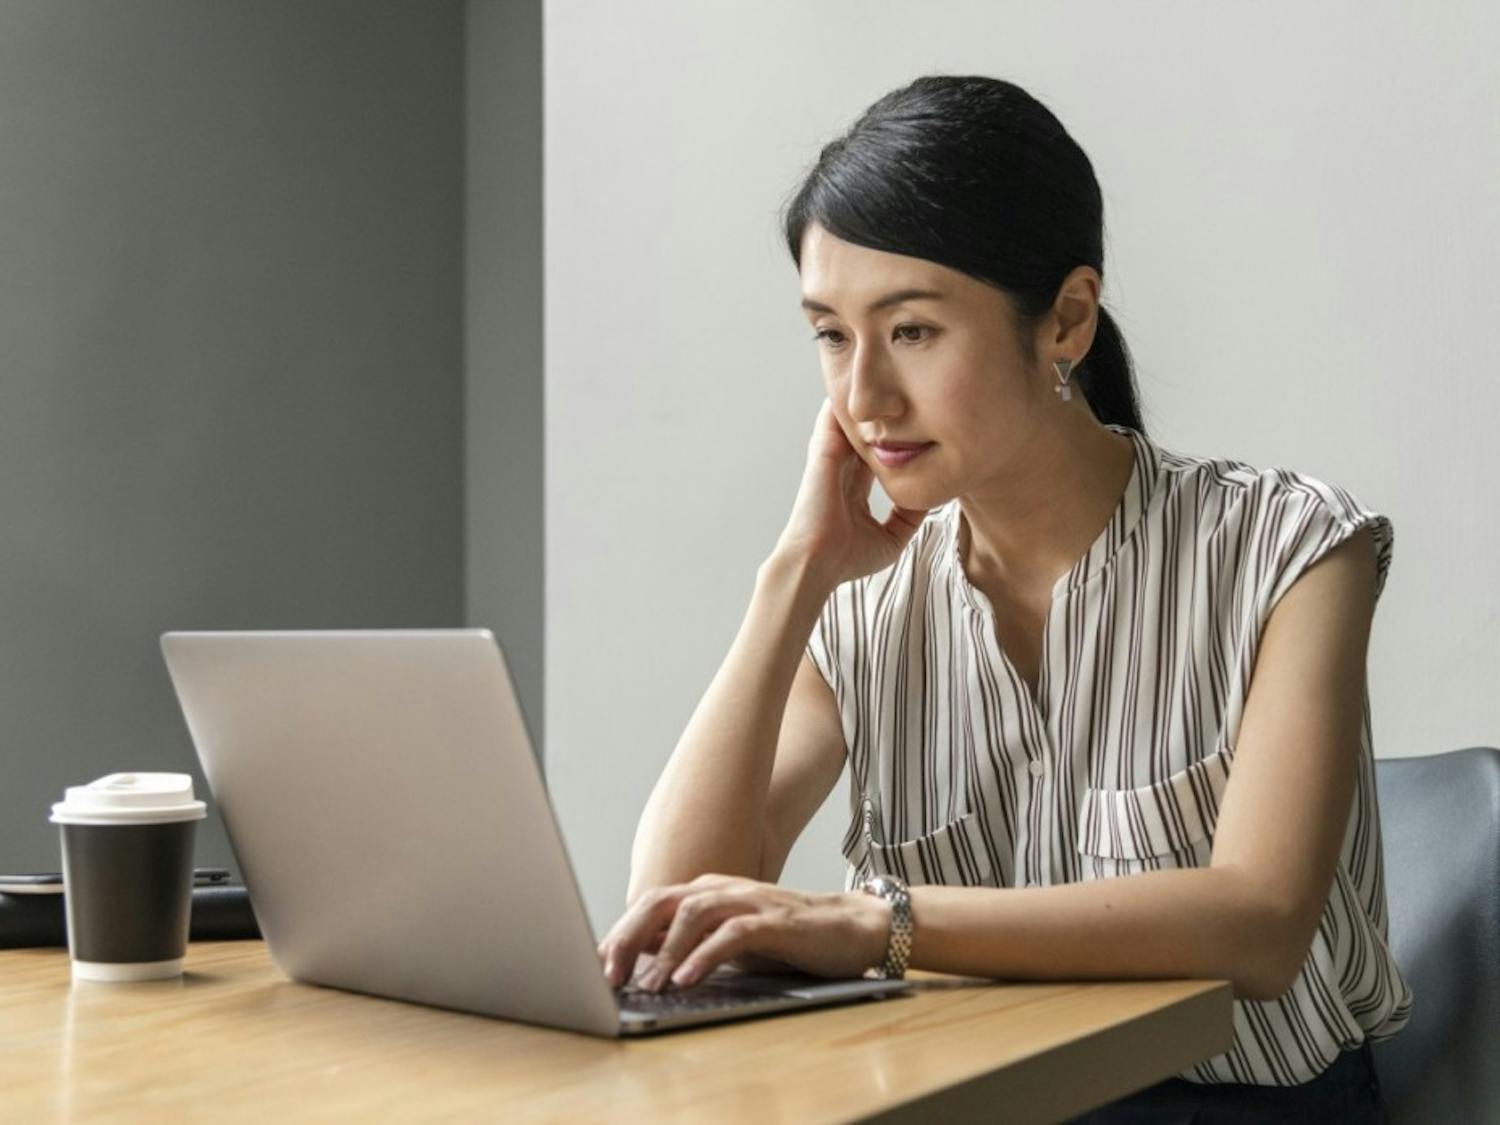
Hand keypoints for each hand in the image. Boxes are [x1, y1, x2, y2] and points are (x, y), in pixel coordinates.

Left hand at [596, 873, 890, 990]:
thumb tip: (644, 968)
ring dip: (663, 951)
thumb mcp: (731, 943)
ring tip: (647, 984)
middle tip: (606, 973)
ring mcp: (748, 901)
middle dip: (628, 937)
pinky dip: (704, 955)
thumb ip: (694, 946)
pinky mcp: (774, 921)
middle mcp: (722, 889)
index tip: (595, 965)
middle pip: (661, 901)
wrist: (851, 927)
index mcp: (707, 892)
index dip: (619, 933)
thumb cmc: (788, 940)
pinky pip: (731, 934)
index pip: (651, 905)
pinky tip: (686, 979)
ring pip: (692, 914)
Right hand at [771, 398, 930, 587]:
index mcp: (853, 488)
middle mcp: (842, 469)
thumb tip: (928, 499)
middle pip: (865, 433)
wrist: (818, 562)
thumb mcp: (892, 538)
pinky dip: (846, 401)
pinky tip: (860, 379)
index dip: (894, 440)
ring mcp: (832, 459)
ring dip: (866, 404)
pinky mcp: (824, 452)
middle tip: (904, 387)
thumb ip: (909, 518)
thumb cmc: (847, 557)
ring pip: (851, 422)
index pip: (876, 455)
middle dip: (882, 415)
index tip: (916, 425)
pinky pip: (834, 418)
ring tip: (882, 372)